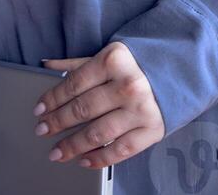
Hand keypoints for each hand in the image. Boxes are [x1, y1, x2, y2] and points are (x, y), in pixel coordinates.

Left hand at [33, 41, 164, 168]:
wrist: (178, 70)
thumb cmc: (136, 63)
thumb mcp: (108, 55)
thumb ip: (77, 63)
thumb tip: (45, 66)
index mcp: (114, 60)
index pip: (74, 83)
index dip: (53, 98)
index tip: (39, 110)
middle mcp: (128, 85)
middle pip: (83, 109)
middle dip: (58, 122)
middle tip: (42, 130)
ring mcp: (141, 109)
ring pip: (98, 133)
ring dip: (73, 145)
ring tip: (56, 152)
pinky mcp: (152, 130)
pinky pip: (121, 150)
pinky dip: (99, 158)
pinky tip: (83, 161)